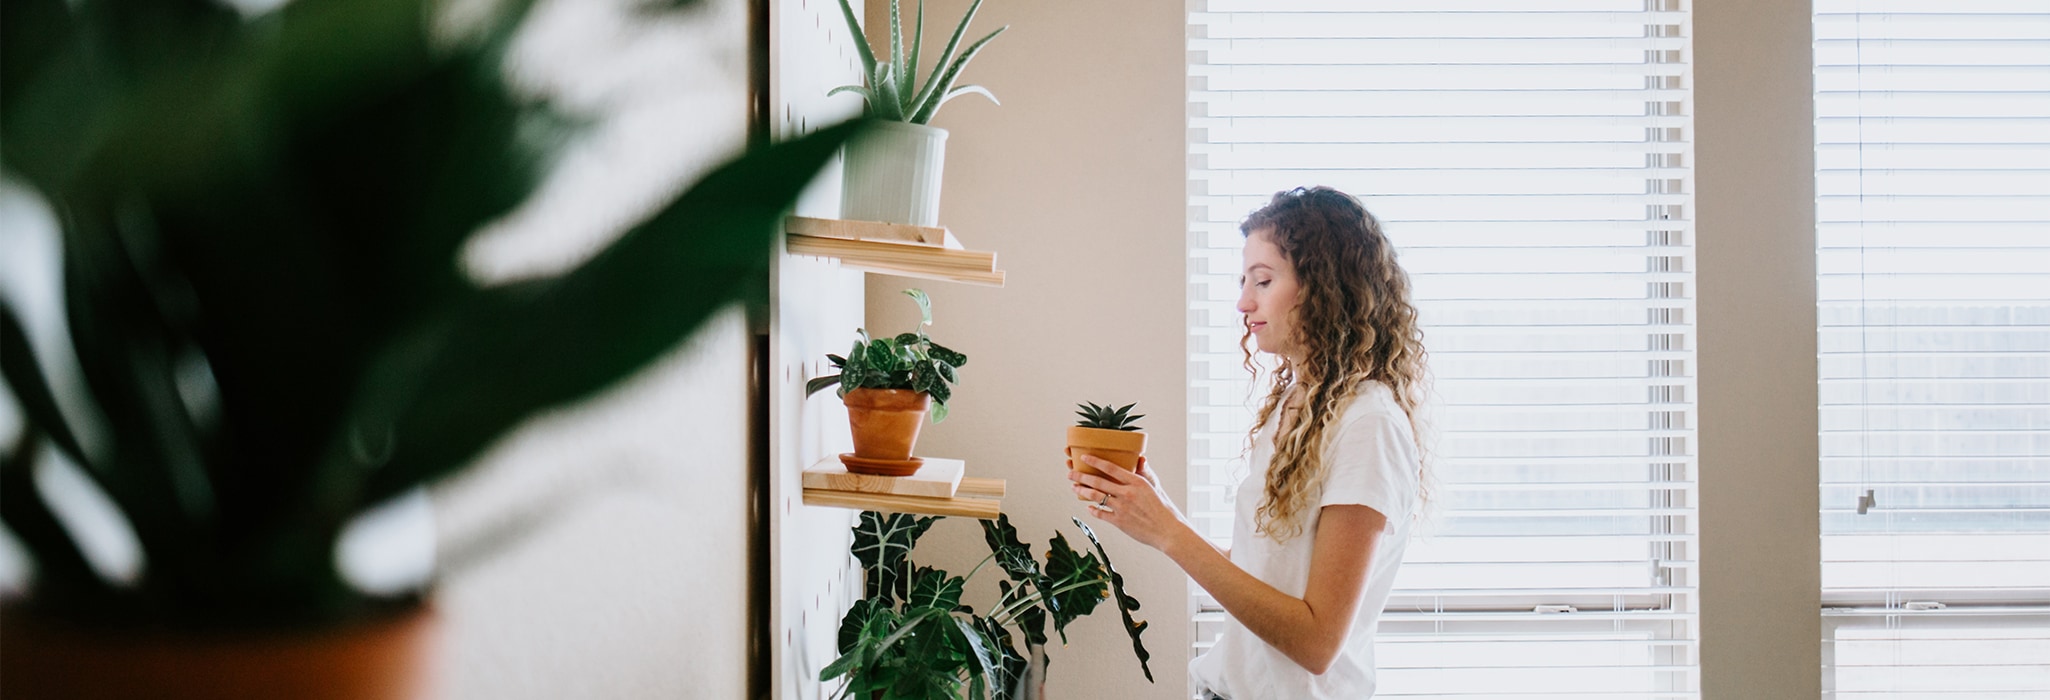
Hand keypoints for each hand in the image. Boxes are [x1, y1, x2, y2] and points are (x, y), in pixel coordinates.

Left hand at [1069, 455, 1193, 553]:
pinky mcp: (1120, 522)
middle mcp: (1127, 494)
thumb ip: (1145, 473)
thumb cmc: (1164, 509)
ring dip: (1083, 491)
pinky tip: (1087, 507)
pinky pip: (1101, 514)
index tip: (1084, 457)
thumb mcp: (1156, 487)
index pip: (1111, 468)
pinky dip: (1092, 510)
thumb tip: (1140, 458)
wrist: (1168, 531)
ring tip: (1074, 487)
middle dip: (1081, 476)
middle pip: (1098, 482)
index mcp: (1136, 482)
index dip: (1095, 461)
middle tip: (1071, 473)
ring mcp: (1122, 508)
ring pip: (1096, 497)